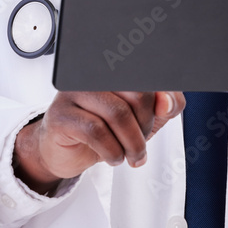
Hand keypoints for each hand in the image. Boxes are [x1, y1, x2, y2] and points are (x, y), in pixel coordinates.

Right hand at [14, 91, 184, 193]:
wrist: (66, 152)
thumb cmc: (105, 129)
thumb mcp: (144, 118)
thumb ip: (165, 105)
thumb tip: (167, 102)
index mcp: (115, 70)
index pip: (149, 76)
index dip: (162, 99)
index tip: (163, 113)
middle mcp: (94, 75)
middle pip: (137, 94)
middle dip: (146, 126)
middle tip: (141, 144)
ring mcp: (74, 92)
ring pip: (118, 114)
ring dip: (131, 144)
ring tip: (130, 155)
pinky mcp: (61, 115)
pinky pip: (96, 131)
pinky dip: (112, 151)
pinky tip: (112, 157)